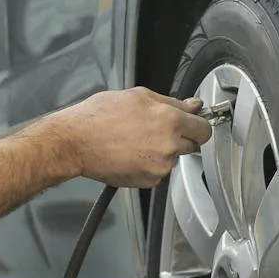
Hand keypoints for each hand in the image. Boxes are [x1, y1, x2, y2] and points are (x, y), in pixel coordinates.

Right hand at [45, 87, 211, 187]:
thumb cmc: (99, 117)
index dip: (198, 124)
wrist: (75, 142)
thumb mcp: (138, 96)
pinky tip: (132, 153)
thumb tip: (193, 106)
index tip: (194, 124)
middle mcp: (168, 145)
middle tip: (158, 130)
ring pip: (174, 158)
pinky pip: (158, 171)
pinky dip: (150, 164)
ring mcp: (159, 166)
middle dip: (181, 137)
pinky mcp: (148, 180)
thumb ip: (172, 102)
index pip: (203, 128)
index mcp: (169, 120)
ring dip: (163, 151)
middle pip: (193, 145)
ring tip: (137, 140)